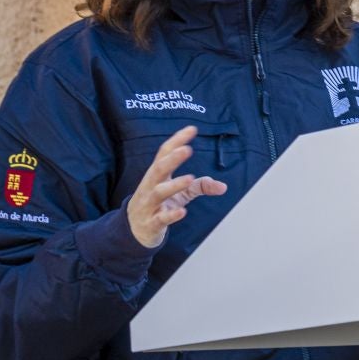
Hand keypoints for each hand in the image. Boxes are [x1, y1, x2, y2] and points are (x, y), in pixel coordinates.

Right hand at [126, 126, 228, 248]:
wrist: (135, 230)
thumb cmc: (158, 206)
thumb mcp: (180, 194)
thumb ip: (200, 186)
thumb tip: (223, 186)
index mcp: (156, 175)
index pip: (164, 153)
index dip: (177, 140)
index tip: (192, 129)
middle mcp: (150, 187)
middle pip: (158, 169)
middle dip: (172, 159)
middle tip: (187, 149)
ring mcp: (149, 205)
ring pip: (159, 192)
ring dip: (174, 185)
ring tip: (190, 178)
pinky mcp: (151, 223)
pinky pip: (160, 218)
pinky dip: (171, 215)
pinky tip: (182, 211)